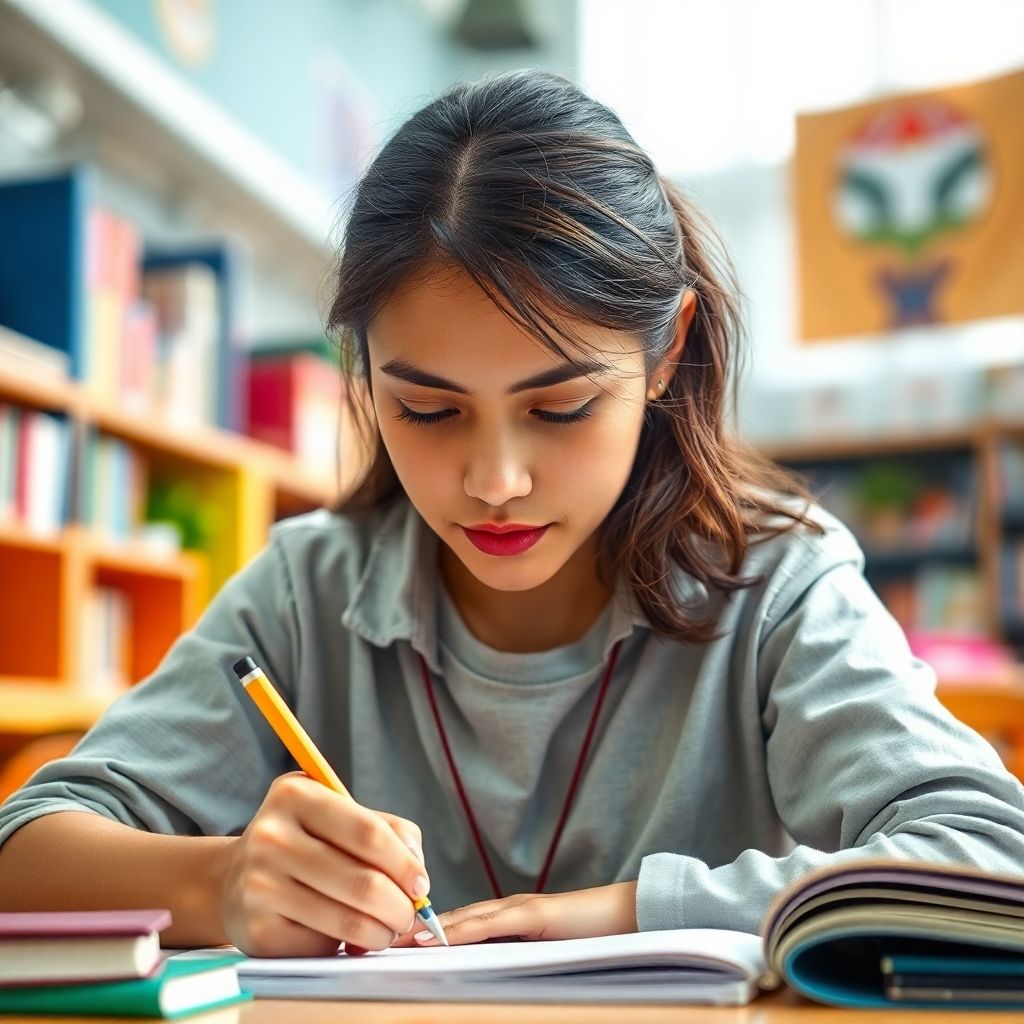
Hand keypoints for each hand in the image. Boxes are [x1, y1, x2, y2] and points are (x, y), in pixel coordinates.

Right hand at [218, 772, 427, 956]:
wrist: (234, 878)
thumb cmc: (306, 842)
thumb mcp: (340, 815)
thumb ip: (390, 832)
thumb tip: (417, 879)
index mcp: (295, 795)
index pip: (369, 833)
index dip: (405, 865)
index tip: (420, 885)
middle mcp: (271, 837)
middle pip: (363, 883)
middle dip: (400, 908)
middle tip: (409, 916)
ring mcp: (259, 885)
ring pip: (347, 921)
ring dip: (381, 934)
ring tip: (387, 931)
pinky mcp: (256, 932)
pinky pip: (322, 946)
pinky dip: (344, 947)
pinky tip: (343, 937)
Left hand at [394, 881, 638, 946]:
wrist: (629, 918)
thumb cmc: (587, 940)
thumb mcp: (540, 956)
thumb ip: (510, 959)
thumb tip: (476, 977)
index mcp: (504, 921)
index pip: (454, 927)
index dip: (421, 935)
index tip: (387, 945)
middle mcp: (505, 910)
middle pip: (450, 920)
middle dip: (414, 929)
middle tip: (376, 938)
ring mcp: (519, 909)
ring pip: (464, 918)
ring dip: (430, 929)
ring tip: (396, 939)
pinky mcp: (536, 914)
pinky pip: (493, 922)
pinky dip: (464, 929)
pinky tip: (441, 936)